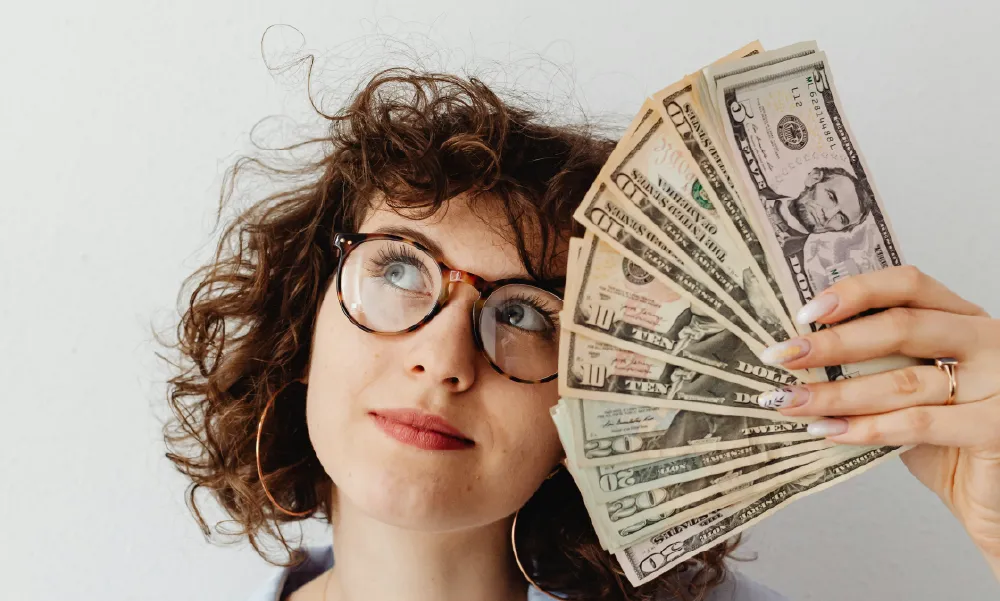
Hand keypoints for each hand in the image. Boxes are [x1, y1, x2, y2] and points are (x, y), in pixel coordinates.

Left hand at [755, 266, 999, 578]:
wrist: (992, 493)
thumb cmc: (945, 435)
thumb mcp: (912, 385)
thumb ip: (876, 362)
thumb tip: (798, 351)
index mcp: (962, 317)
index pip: (909, 285)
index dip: (856, 291)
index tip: (805, 311)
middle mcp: (986, 340)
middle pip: (901, 327)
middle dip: (832, 343)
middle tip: (781, 356)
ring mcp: (998, 383)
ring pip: (903, 380)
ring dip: (836, 392)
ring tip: (790, 401)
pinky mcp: (995, 428)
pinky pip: (919, 424)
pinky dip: (866, 428)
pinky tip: (828, 431)